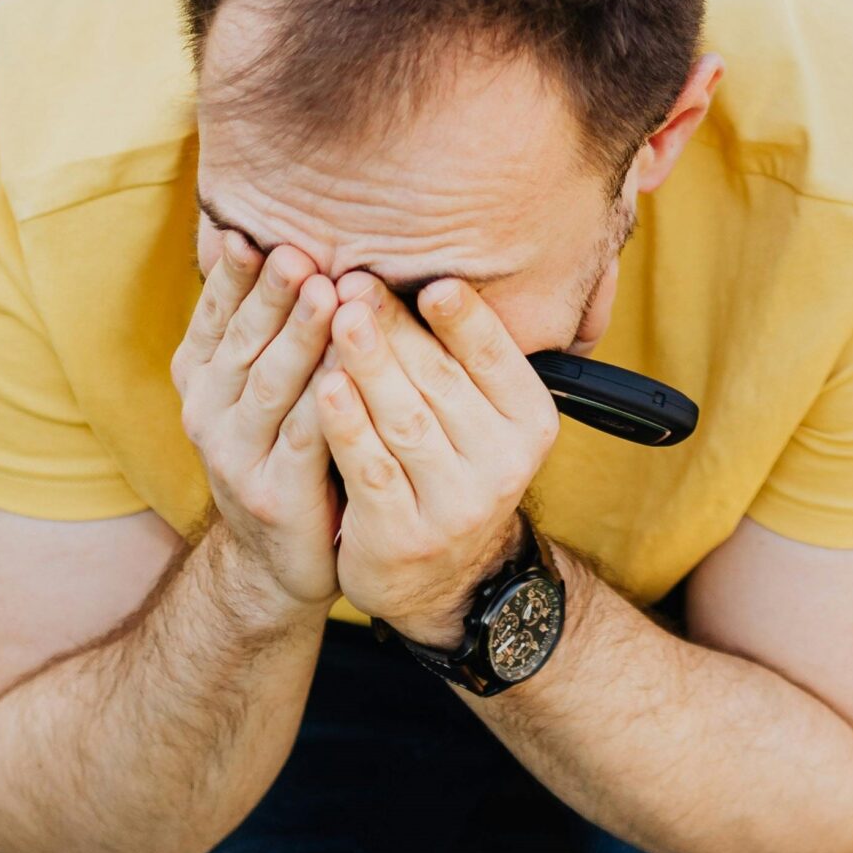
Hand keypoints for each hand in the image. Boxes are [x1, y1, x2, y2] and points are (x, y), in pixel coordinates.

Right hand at [171, 236, 340, 614]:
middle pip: (244, 343)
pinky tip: (349, 370)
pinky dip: (326, 400)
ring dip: (298, 337)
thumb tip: (274, 236)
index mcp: (202, 378)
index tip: (253, 234)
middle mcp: (209, 414)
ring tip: (325, 293)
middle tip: (296, 253)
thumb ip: (264, 325)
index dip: (233, 278)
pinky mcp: (276, 493)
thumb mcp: (259, 385)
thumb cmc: (284, 447)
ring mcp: (238, 457)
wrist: (279, 559)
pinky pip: (306, 437)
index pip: (216, 317)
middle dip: (270, 296)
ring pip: (271, 385)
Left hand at [315, 273, 560, 646]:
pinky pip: (372, 469)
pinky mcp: (405, 536)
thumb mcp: (477, 418)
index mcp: (529, 421)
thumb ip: (457, 358)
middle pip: (441, 382)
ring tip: (335, 319)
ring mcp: (455, 505)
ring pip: (405, 421)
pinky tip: (323, 387)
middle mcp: (503, 464)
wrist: (439, 577)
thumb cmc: (448, 467)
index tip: (431, 281)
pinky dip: (347, 426)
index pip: (496, 357)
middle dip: (396, 329)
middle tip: (354, 281)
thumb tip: (415, 276)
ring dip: (368, 365)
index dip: (464, 318)